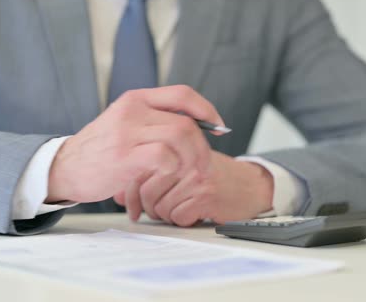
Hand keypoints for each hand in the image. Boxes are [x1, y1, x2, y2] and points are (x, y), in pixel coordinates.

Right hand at [46, 85, 225, 203]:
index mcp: (136, 99)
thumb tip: (194, 127)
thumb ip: (153, 120)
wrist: (64, 167)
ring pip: (181, 137)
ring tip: (188, 176)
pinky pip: (166, 158)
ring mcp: (128, 132)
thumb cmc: (100, 150)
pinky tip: (167, 179)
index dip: (207, 110)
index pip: (182, 94)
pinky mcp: (125, 156)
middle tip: (204, 165)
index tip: (218, 127)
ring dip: (192, 160)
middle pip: (187, 122)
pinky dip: (174, 170)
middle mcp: (133, 110)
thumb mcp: (125, 124)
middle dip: (203, 147)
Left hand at [114, 151, 273, 225]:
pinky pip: (176, 216)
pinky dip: (181, 220)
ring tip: (176, 209)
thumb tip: (118, 195)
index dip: (130, 192)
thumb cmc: (209, 176)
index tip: (131, 205)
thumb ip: (147, 177)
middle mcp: (183, 157)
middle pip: (146, 190)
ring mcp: (195, 175)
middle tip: (155, 210)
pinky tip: (191, 213)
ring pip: (159, 206)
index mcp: (173, 145)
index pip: (138, 169)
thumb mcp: (177, 169)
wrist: (248, 185)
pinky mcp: (205, 194)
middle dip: (147, 206)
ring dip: (165, 214)